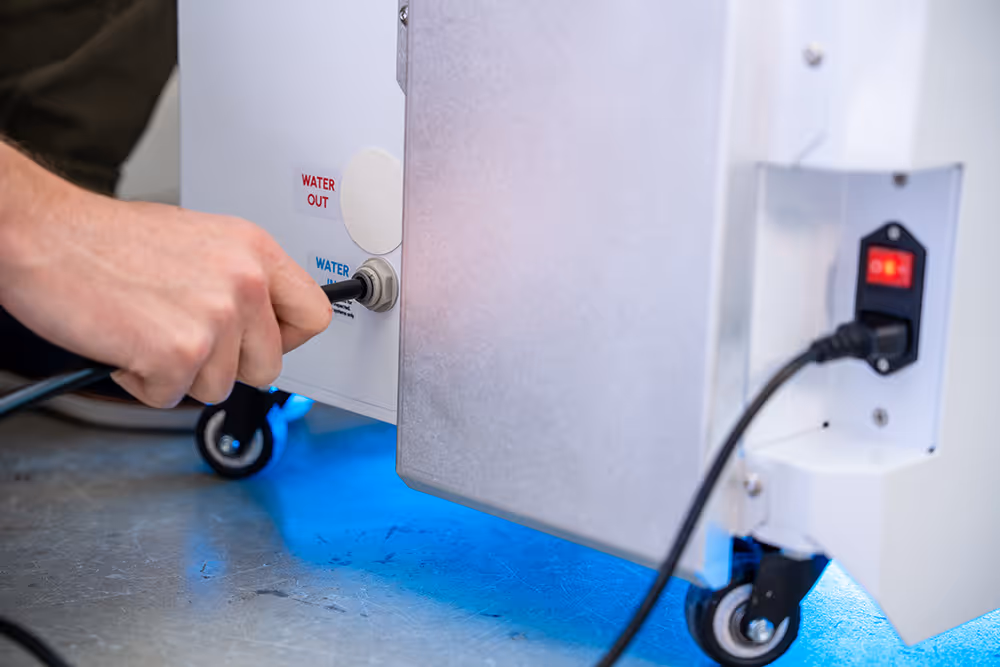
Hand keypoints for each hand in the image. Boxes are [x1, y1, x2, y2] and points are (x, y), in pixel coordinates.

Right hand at [0, 143, 331, 406]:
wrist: (43, 235)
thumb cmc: (107, 240)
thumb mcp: (199, 243)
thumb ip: (238, 282)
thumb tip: (261, 324)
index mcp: (254, 251)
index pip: (314, 313)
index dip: (288, 338)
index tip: (267, 341)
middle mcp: (244, 282)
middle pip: (268, 366)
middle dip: (225, 365)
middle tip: (183, 338)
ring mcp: (215, 318)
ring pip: (219, 386)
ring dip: (179, 372)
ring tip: (145, 329)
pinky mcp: (179, 353)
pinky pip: (172, 396)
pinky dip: (143, 383)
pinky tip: (125, 344)